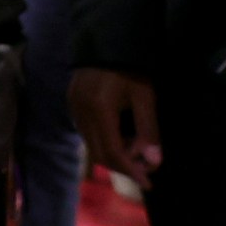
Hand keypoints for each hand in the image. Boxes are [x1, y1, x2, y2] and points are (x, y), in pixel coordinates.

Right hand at [69, 68, 160, 188]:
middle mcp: (81, 113)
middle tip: (144, 170)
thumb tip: (154, 162)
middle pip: (99, 153)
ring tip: (135, 151)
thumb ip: (149, 129)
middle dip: (122, 166)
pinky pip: (86, 133)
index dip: (130, 170)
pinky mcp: (72, 104)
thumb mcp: (145, 97)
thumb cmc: (129, 69)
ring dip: (113, 155)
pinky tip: (120, 137)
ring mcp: (73, 108)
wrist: (105, 42)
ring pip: (91, 145)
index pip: (112, 151)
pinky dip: (104, 142)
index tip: (147, 183)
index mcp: (99, 110)